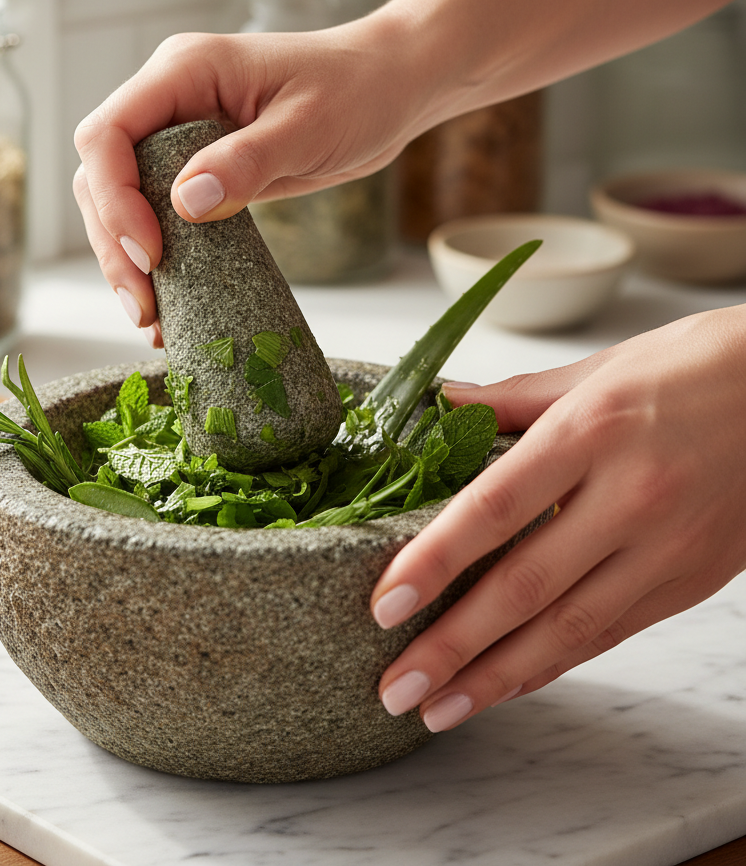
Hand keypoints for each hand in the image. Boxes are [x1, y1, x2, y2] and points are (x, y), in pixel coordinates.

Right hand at [72, 20, 414, 340]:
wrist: (390, 87)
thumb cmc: (358, 89)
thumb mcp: (308, 127)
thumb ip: (247, 162)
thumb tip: (184, 203)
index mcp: (184, 71)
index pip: (107, 134)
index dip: (114, 198)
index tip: (150, 253)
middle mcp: (170, 101)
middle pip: (102, 175)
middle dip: (113, 243)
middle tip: (143, 305)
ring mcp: (181, 137)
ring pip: (122, 201)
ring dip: (126, 259)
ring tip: (149, 316)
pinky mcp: (200, 169)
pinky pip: (160, 215)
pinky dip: (159, 259)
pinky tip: (169, 303)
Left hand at [371, 305, 745, 731]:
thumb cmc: (694, 368)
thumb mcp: (596, 369)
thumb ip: (512, 399)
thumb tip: (442, 407)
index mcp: (592, 433)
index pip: (495, 508)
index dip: (434, 561)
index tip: (384, 604)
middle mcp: (629, 498)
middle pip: (525, 587)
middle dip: (453, 647)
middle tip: (396, 688)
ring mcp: (666, 547)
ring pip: (570, 628)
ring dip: (497, 678)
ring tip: (438, 710)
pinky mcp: (693, 580)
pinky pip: (612, 632)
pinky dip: (555, 664)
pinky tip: (508, 684)